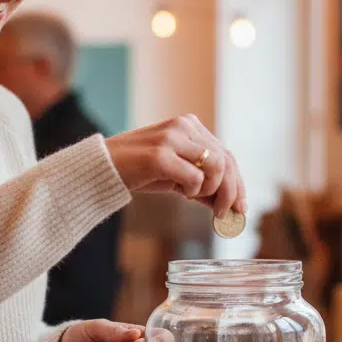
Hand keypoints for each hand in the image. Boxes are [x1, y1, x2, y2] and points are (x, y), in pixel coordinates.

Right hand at [104, 114, 245, 217]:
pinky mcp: (160, 155)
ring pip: (216, 167)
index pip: (226, 154)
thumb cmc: (138, 171)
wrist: (101, 168)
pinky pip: (195, 178)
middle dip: (231, 192)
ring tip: (192, 198)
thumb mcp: (174, 175)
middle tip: (224, 215)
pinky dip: (192, 191)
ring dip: (210, 190)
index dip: (237, 183)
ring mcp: (172, 138)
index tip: (240, 207)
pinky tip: (179, 193)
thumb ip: (200, 183)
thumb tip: (227, 204)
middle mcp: (184, 126)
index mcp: (189, 126)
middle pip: (226, 161)